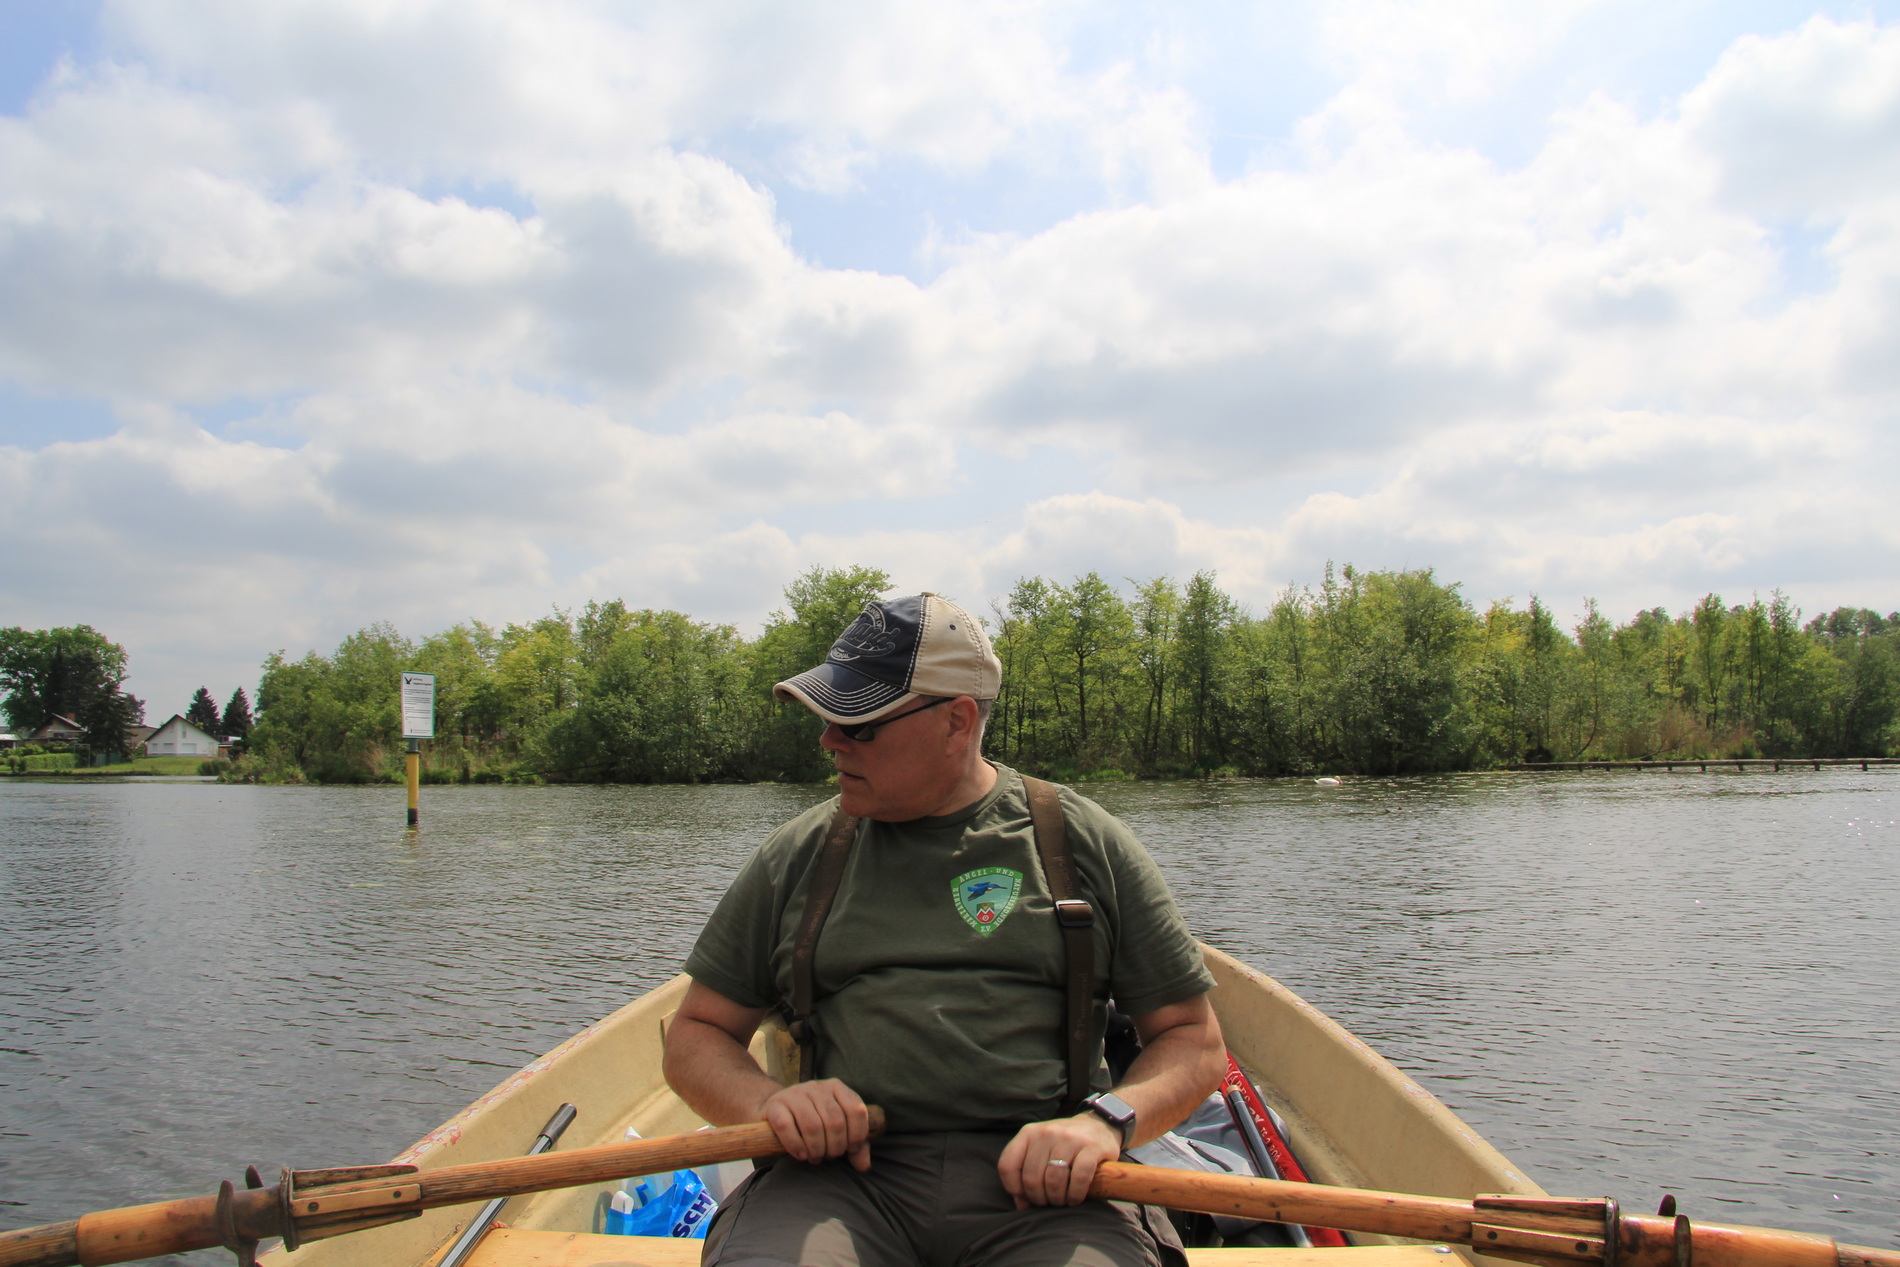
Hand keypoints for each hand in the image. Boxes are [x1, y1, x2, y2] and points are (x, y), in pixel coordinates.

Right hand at [758, 1078, 872, 1171]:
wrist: (775, 1111)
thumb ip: (854, 1146)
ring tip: (815, 1158)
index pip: (856, 1110)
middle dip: (835, 1147)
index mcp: (836, 1088)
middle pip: (835, 1122)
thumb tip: (864, 1166)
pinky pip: (786, 1127)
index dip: (857, 1135)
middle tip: (828, 1157)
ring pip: (812, 1125)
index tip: (850, 1150)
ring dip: (816, 1149)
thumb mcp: (835, 1130)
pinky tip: (800, 1155)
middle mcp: (817, 1086)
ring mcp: (795, 1093)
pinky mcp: (775, 1104)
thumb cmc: (811, 1124)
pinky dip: (795, 1145)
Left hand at [997, 1112, 1120, 1208]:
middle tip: (1049, 1202)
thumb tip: (1021, 1205)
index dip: (1014, 1189)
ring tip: (1062, 1201)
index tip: (1026, 1197)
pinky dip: (1075, 1194)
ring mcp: (1069, 1138)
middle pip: (1032, 1178)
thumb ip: (1026, 1174)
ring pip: (1054, 1180)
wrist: (1099, 1126)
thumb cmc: (1064, 1147)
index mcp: (1028, 1133)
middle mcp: (1046, 1133)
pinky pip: (1079, 1178)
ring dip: (1057, 1199)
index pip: (1007, 1166)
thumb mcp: (1040, 1152)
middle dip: (1039, 1199)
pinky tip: (1075, 1198)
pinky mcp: (1092, 1147)